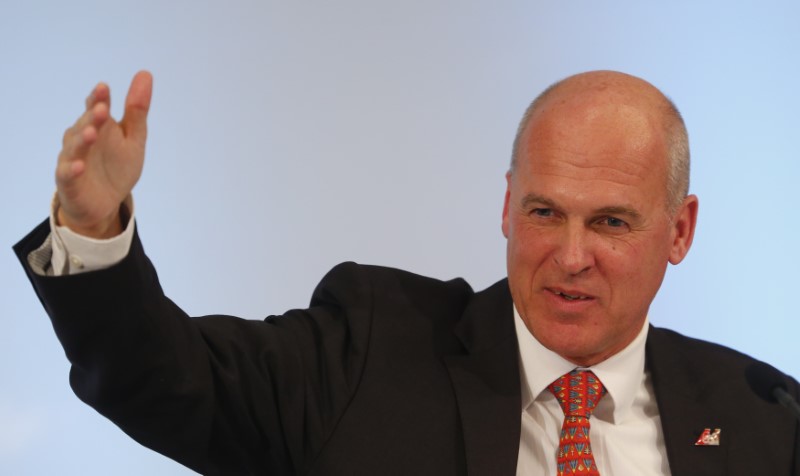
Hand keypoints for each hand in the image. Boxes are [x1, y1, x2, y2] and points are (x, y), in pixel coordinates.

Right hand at [55, 71, 152, 237]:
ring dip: (82, 139)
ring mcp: (72, 159)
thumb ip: (137, 110)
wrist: (106, 203)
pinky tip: (79, 166)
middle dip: (92, 117)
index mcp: (98, 125)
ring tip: (92, 133)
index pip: (96, 107)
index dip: (99, 98)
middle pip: (85, 124)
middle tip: (103, 108)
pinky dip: (72, 169)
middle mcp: (81, 138)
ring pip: (74, 147)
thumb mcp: (133, 138)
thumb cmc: (117, 166)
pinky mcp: (68, 182)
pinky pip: (67, 174)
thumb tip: (145, 73)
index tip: (104, 88)